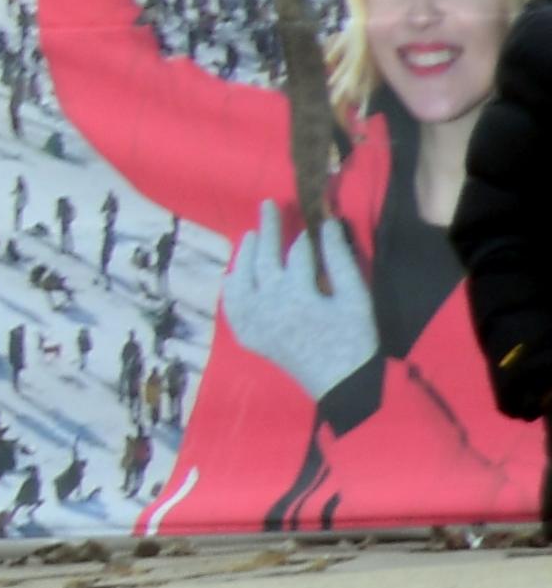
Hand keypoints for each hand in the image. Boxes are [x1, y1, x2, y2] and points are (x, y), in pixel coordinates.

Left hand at [217, 201, 378, 410]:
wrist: (341, 382)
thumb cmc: (354, 338)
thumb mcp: (355, 296)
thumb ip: (339, 259)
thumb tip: (329, 224)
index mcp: (297, 293)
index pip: (297, 252)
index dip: (305, 235)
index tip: (310, 219)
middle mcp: (267, 304)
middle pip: (262, 257)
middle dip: (267, 229)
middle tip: (267, 205)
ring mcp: (253, 320)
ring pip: (240, 278)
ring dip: (245, 255)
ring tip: (250, 235)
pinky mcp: (247, 335)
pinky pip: (232, 306)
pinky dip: (232, 288)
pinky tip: (234, 275)